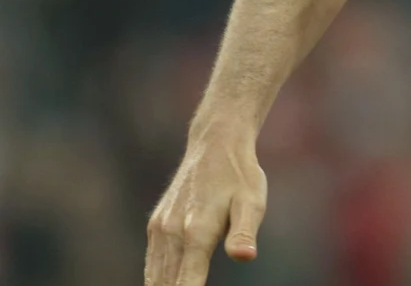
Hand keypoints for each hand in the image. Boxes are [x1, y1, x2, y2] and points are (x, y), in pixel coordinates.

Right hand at [145, 124, 267, 285]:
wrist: (215, 144)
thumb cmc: (241, 175)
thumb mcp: (252, 201)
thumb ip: (245, 230)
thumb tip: (245, 256)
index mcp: (196, 233)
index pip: (186, 285)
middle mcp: (171, 234)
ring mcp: (160, 230)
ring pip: (155, 278)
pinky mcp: (156, 226)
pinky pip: (153, 265)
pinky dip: (156, 282)